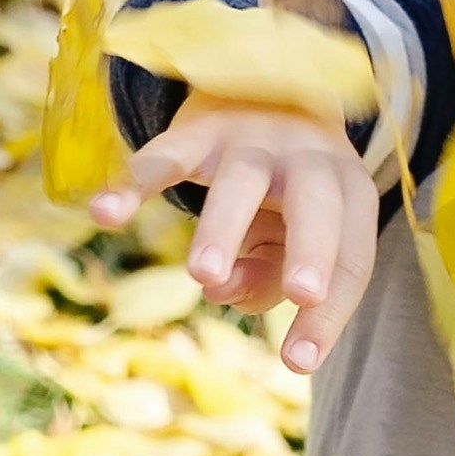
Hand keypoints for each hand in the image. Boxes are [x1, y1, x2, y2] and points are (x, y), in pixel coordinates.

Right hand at [95, 105, 381, 374]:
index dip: (330, 310)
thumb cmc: (285, 195)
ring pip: (241, 182)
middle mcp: (307, 161)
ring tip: (204, 278)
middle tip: (301, 295)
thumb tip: (219, 290)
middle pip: (318, 203)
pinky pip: (166, 155)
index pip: (350, 255)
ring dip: (223, 229)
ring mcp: (251, 143)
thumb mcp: (291, 239)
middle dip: (312, 248)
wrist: (261, 94)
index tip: (299, 360)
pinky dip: (133, 182)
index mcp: (347, 193)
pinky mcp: (197, 132)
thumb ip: (267, 278)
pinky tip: (104, 214)